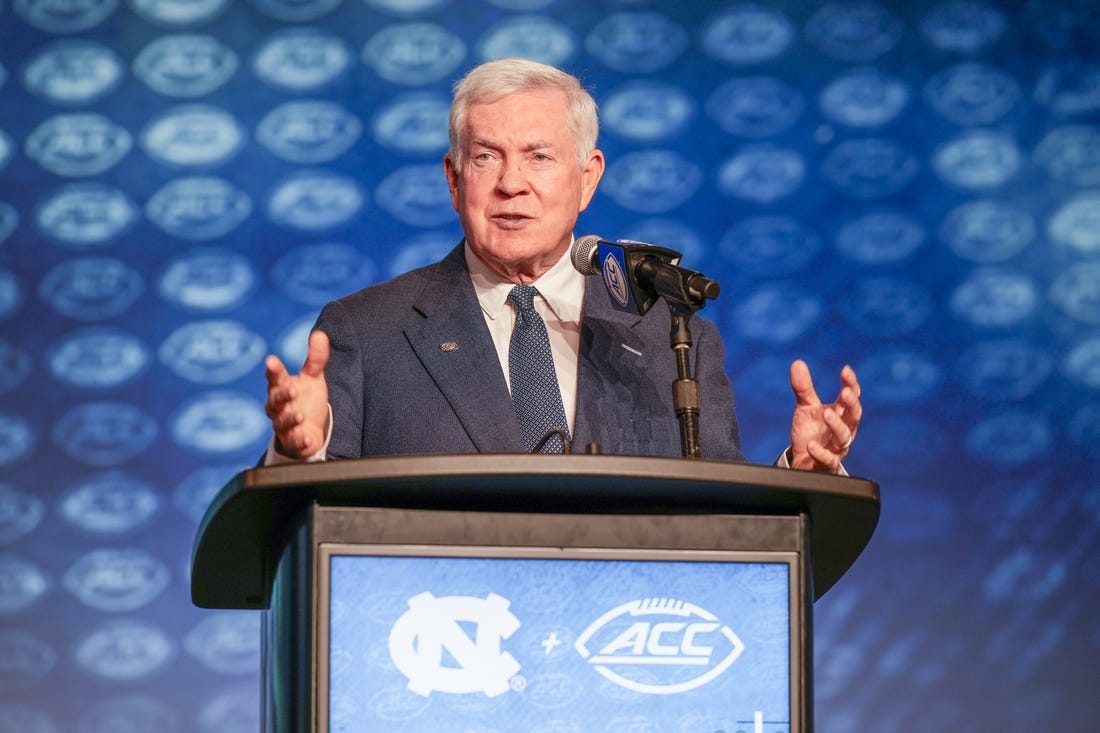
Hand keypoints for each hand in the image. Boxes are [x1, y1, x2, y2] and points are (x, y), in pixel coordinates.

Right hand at [264, 329, 330, 458]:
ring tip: (301, 416)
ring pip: (281, 423)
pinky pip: (294, 442)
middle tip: (292, 390)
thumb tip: (320, 334)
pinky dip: (300, 441)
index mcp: (282, 387)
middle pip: (275, 401)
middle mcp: (279, 406)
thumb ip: (315, 359)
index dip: (273, 369)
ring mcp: (283, 425)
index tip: (271, 361)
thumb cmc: (306, 399)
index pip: (275, 376)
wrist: (309, 429)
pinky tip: (307, 438)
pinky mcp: (292, 442)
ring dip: (290, 419)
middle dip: (282, 395)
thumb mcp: (313, 378)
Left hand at [788, 359, 861, 472]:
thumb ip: (804, 388)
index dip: (851, 384)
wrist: (803, 460)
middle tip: (845, 393)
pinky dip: (821, 453)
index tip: (845, 371)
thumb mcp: (806, 408)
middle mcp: (844, 430)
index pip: (851, 397)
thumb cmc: (811, 431)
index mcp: (841, 414)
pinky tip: (811, 446)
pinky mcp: (828, 463)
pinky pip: (828, 459)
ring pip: (844, 437)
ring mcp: (837, 447)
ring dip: (837, 425)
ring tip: (827, 414)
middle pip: (854, 416)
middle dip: (851, 404)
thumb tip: (797, 363)